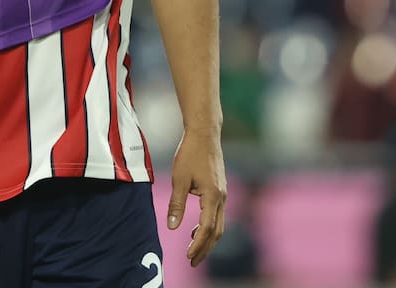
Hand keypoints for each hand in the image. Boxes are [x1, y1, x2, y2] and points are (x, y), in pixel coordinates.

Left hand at [168, 130, 226, 267]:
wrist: (204, 134)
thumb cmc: (190, 153)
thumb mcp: (179, 178)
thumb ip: (177, 203)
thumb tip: (172, 226)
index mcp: (213, 196)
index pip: (206, 228)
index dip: (198, 245)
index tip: (188, 256)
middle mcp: (222, 197)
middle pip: (216, 231)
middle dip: (205, 248)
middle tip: (193, 262)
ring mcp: (223, 194)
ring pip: (219, 224)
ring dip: (207, 239)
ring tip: (194, 251)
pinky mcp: (221, 190)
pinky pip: (217, 215)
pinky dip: (209, 227)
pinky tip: (195, 229)